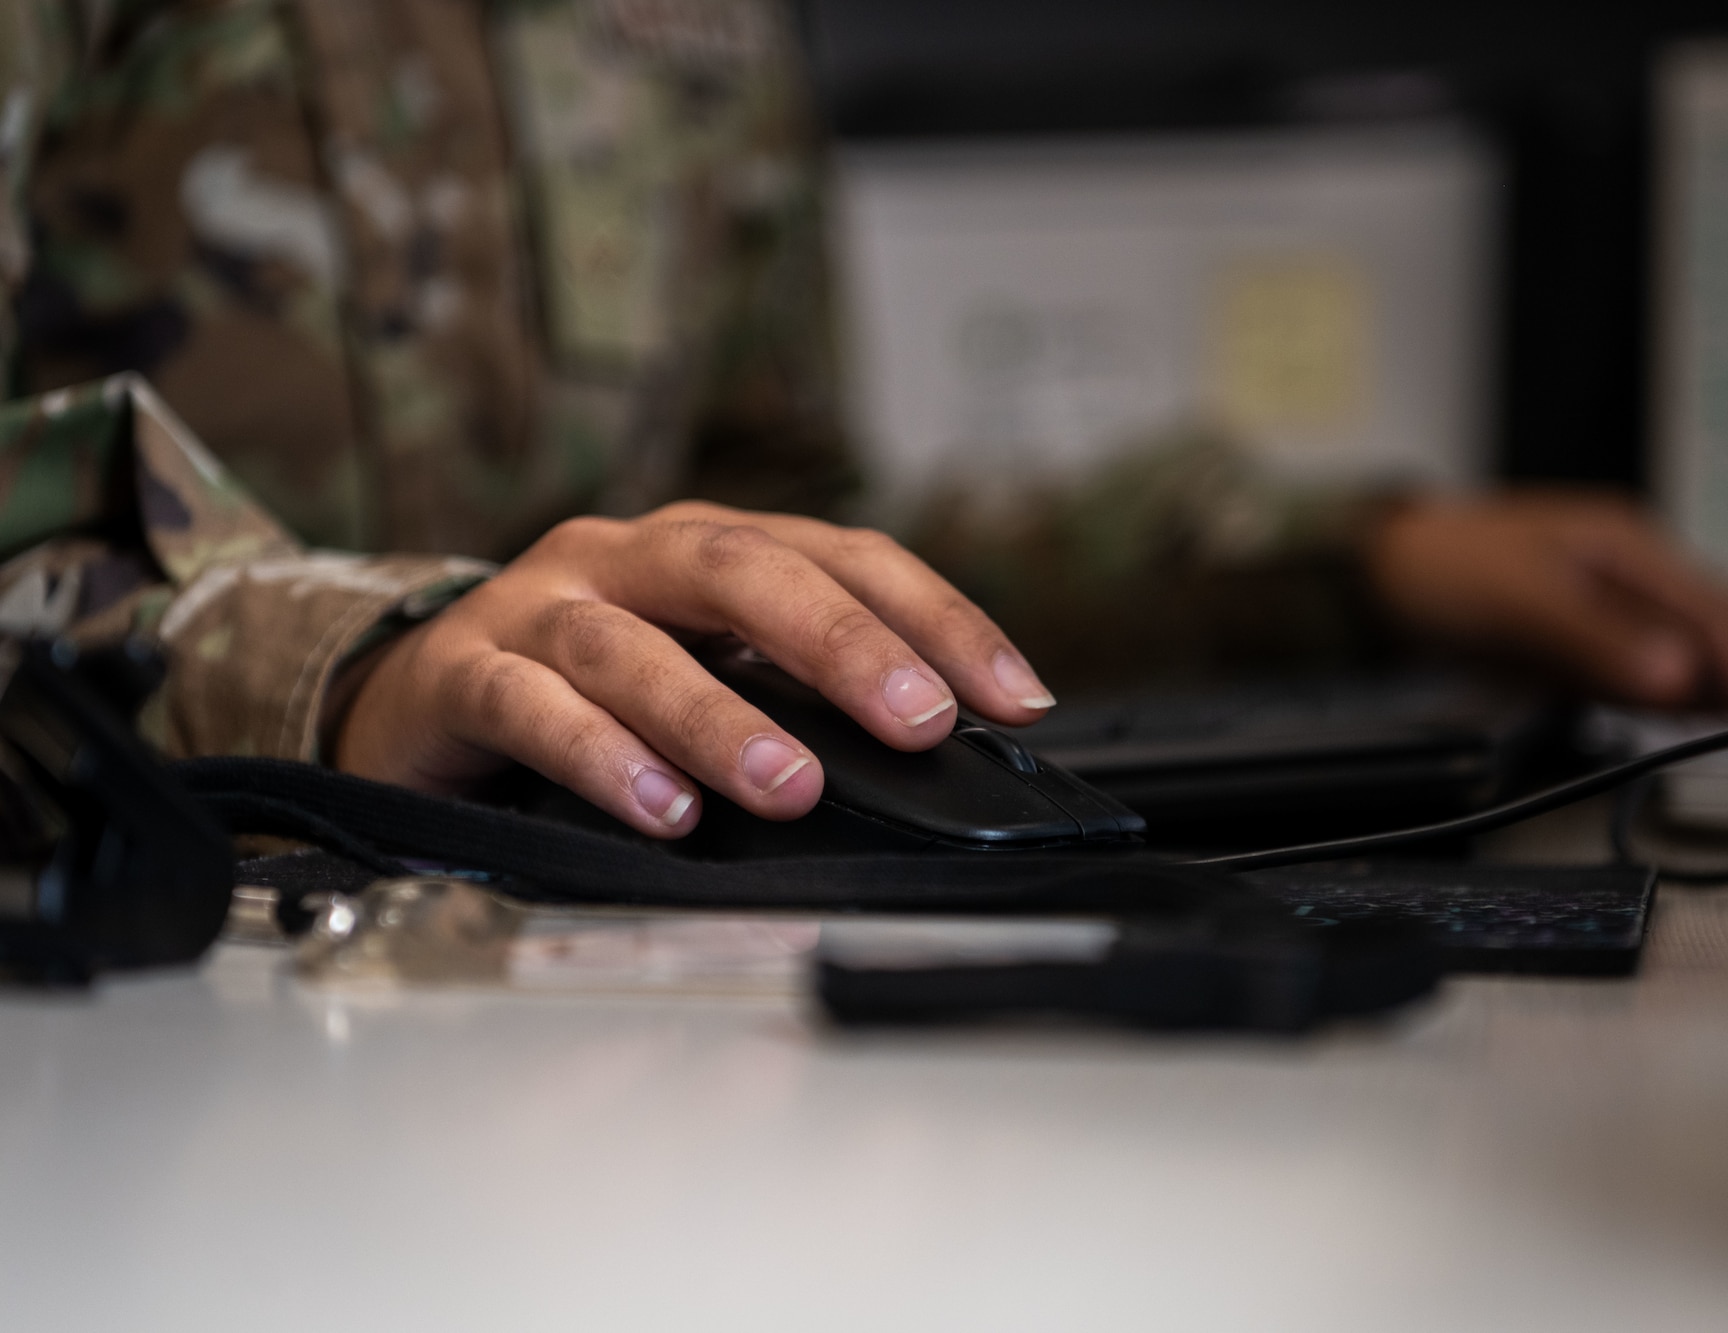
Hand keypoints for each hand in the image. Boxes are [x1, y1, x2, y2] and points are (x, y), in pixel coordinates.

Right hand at [334, 502, 1057, 837]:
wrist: (412, 698)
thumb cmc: (585, 691)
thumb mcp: (706, 672)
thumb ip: (798, 697)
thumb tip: (934, 751)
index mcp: (707, 548)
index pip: (843, 557)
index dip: (937, 619)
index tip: (1016, 696)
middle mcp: (627, 557)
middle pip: (743, 570)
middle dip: (843, 644)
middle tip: (915, 720)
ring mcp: (541, 607)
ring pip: (636, 648)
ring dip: (721, 719)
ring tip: (790, 787)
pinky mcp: (462, 672)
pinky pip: (533, 706)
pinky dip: (602, 757)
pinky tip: (662, 812)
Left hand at [1364, 491, 1727, 712]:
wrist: (1381, 570)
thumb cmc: (1444, 567)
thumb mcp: (1516, 596)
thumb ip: (1595, 637)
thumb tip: (1683, 677)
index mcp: (1628, 547)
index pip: (1719, 614)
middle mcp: (1637, 573)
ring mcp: (1621, 606)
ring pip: (1713, 649)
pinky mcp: (1598, 642)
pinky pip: (1672, 671)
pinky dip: (1714, 702)